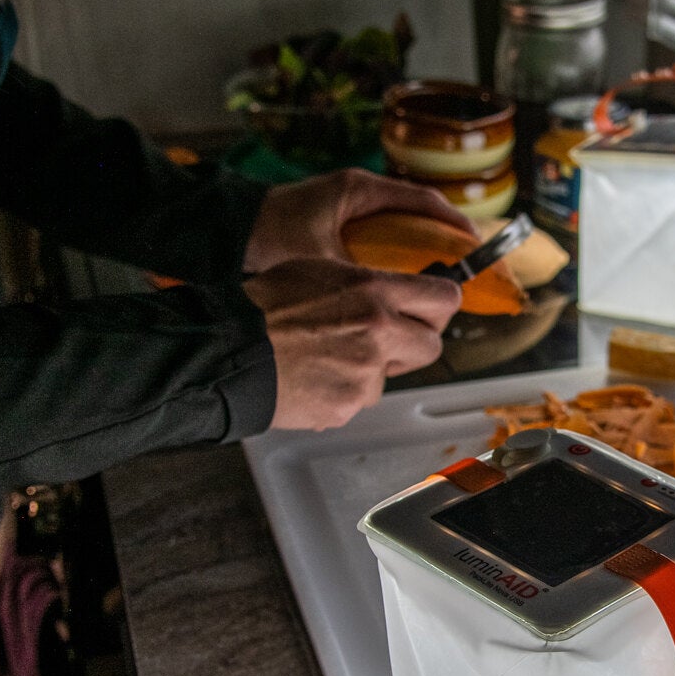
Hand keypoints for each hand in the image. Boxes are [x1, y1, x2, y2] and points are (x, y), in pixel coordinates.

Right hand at [242, 258, 461, 429]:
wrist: (231, 349)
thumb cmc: (265, 305)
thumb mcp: (321, 270)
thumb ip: (367, 284)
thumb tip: (395, 293)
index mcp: (374, 290)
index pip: (443, 298)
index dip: (441, 306)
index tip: (434, 310)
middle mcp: (379, 331)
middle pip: (432, 345)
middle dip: (414, 344)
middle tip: (390, 341)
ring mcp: (365, 373)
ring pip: (390, 376)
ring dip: (370, 371)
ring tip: (329, 357)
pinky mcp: (348, 405)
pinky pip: (358, 400)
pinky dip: (342, 392)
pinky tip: (315, 377)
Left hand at [243, 169, 475, 272]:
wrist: (223, 232)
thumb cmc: (265, 237)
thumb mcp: (319, 259)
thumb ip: (357, 278)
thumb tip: (394, 303)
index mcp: (358, 190)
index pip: (421, 201)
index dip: (451, 224)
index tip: (472, 244)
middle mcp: (356, 193)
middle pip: (414, 213)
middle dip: (439, 238)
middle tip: (460, 267)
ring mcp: (346, 206)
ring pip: (396, 225)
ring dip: (416, 248)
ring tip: (435, 279)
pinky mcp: (335, 221)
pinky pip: (377, 236)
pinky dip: (392, 255)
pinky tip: (396, 282)